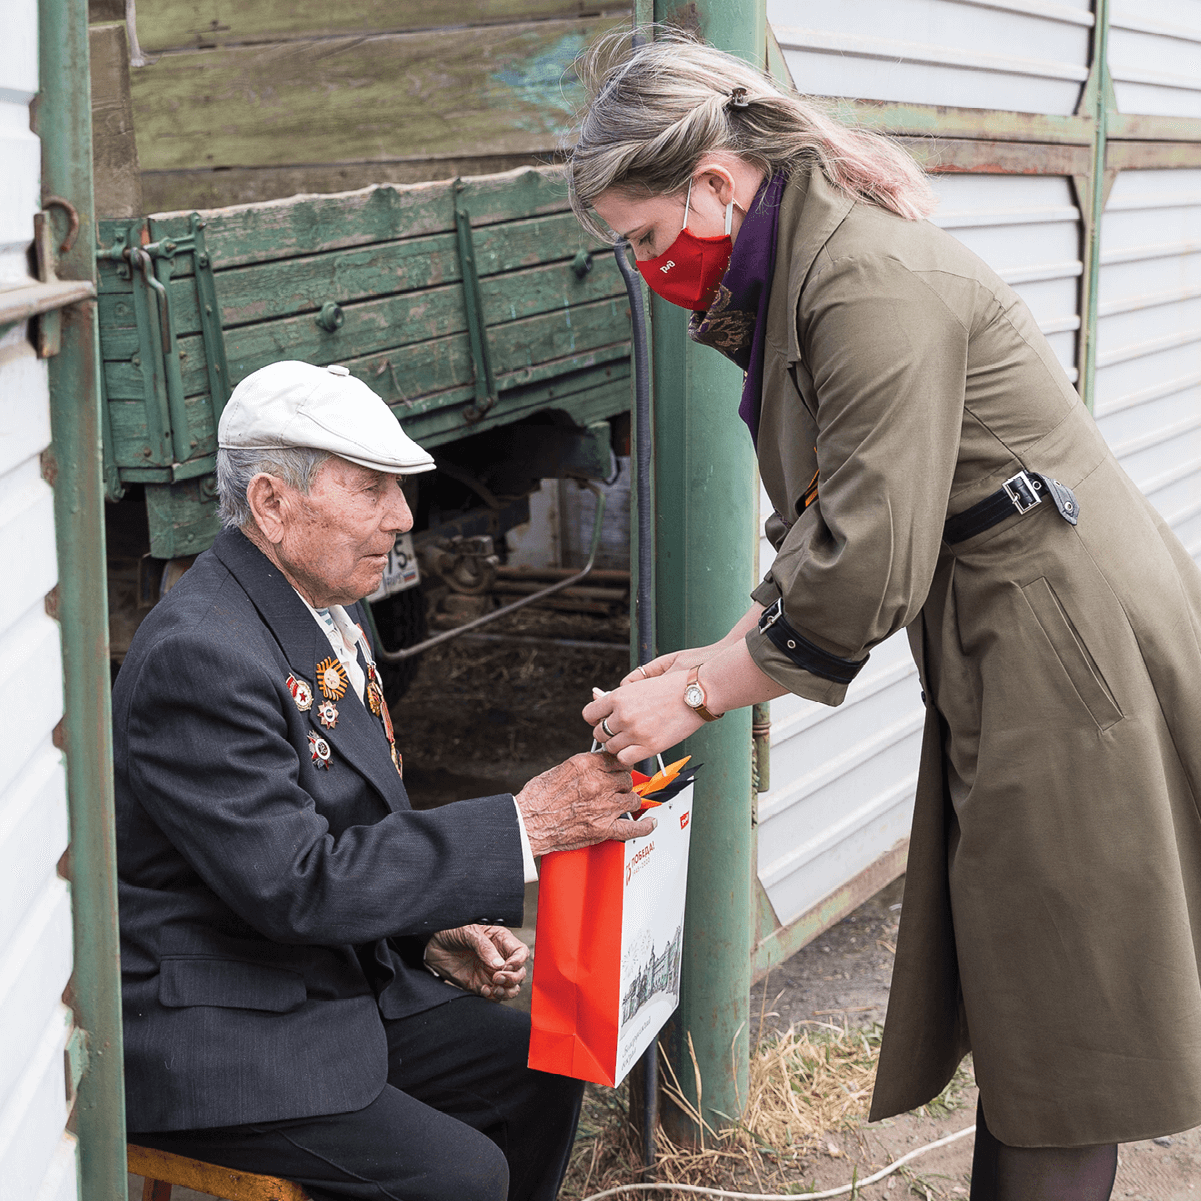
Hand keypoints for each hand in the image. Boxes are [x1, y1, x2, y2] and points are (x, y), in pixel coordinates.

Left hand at [424, 924, 528, 1000]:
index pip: (521, 952)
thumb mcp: (469, 932)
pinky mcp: (480, 985)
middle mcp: (499, 958)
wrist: (432, 944)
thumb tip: (499, 964)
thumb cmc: (452, 930)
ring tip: (495, 989)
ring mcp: (490, 973)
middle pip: (520, 972)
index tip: (506, 966)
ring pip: (511, 987)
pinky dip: (493, 997)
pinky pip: (494, 995)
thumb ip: (484, 946)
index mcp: (501, 940)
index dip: (519, 961)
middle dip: (513, 978)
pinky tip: (484, 990)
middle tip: (497, 978)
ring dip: (507, 991)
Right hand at [515, 752, 654, 855]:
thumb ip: (583, 766)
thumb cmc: (537, 799)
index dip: (619, 764)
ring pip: (633, 799)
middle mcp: (597, 784)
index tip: (620, 767)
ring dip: (629, 800)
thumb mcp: (559, 770)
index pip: (616, 758)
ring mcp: (603, 806)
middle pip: (626, 778)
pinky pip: (633, 828)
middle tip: (617, 787)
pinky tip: (649, 823)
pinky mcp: (603, 829)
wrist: (527, 823)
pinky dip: (645, 826)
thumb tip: (597, 764)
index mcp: (585, 766)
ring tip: (623, 802)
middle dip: (622, 782)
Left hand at [585, 624, 790, 766]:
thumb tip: (597, 696)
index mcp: (619, 696)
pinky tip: (636, 748)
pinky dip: (627, 755)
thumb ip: (619, 691)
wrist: (700, 692)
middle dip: (608, 731)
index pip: (589, 713)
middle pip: (599, 732)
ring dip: (618, 744)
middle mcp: (623, 715)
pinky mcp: (649, 746)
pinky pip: (625, 758)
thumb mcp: (643, 681)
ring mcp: (635, 732)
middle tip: (621, 729)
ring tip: (631, 737)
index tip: (604, 719)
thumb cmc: (675, 683)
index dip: (596, 717)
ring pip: (611, 747)